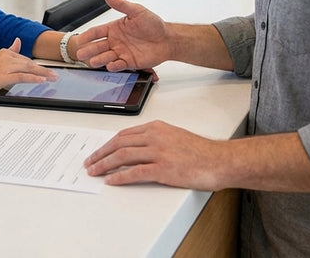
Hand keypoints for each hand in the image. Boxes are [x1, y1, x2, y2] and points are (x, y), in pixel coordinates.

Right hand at [0, 38, 57, 98]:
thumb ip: (8, 51)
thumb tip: (17, 42)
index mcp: (3, 53)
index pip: (25, 59)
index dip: (37, 65)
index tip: (48, 70)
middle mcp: (4, 57)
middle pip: (29, 62)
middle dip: (44, 69)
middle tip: (55, 74)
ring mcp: (3, 66)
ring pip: (27, 68)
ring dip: (42, 73)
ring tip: (52, 78)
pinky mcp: (1, 76)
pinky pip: (21, 76)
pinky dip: (33, 78)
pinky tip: (41, 80)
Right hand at [75, 0, 171, 70]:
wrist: (167, 39)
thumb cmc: (153, 24)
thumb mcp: (136, 11)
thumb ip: (121, 5)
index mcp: (114, 28)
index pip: (96, 32)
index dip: (87, 36)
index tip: (80, 39)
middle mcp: (115, 41)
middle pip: (98, 46)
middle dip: (89, 50)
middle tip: (80, 53)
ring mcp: (121, 52)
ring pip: (106, 57)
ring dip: (99, 59)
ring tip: (92, 62)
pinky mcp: (129, 62)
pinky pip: (119, 65)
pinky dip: (114, 66)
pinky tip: (110, 65)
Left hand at [84, 120, 228, 189]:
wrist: (219, 160)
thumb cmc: (200, 152)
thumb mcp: (174, 137)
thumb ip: (155, 140)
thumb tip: (135, 150)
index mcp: (156, 128)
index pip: (124, 135)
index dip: (107, 144)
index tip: (98, 152)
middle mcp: (155, 137)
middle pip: (119, 144)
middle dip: (101, 154)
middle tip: (90, 163)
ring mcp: (159, 152)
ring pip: (123, 156)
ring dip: (105, 165)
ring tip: (95, 172)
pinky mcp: (164, 169)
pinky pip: (135, 172)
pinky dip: (120, 177)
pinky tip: (111, 181)